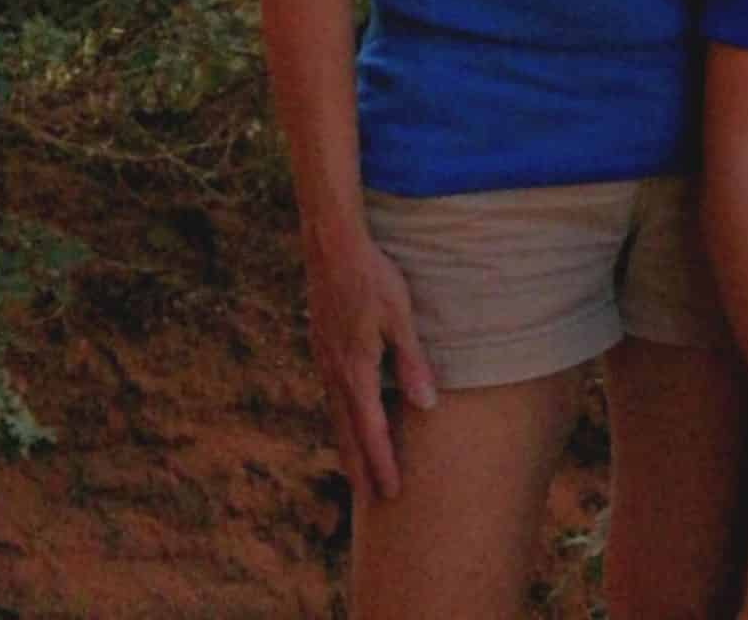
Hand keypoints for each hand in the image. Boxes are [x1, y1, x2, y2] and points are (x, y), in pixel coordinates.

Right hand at [302, 227, 437, 502]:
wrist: (332, 249)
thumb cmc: (373, 279)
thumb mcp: (401, 317)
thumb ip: (411, 362)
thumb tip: (426, 405)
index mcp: (356, 370)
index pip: (370, 430)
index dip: (381, 462)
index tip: (391, 492)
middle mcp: (335, 373)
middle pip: (347, 433)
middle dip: (361, 467)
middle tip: (372, 499)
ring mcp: (324, 361)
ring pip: (335, 416)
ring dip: (347, 446)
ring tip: (357, 470)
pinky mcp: (321, 348)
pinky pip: (331, 395)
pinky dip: (340, 419)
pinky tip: (346, 420)